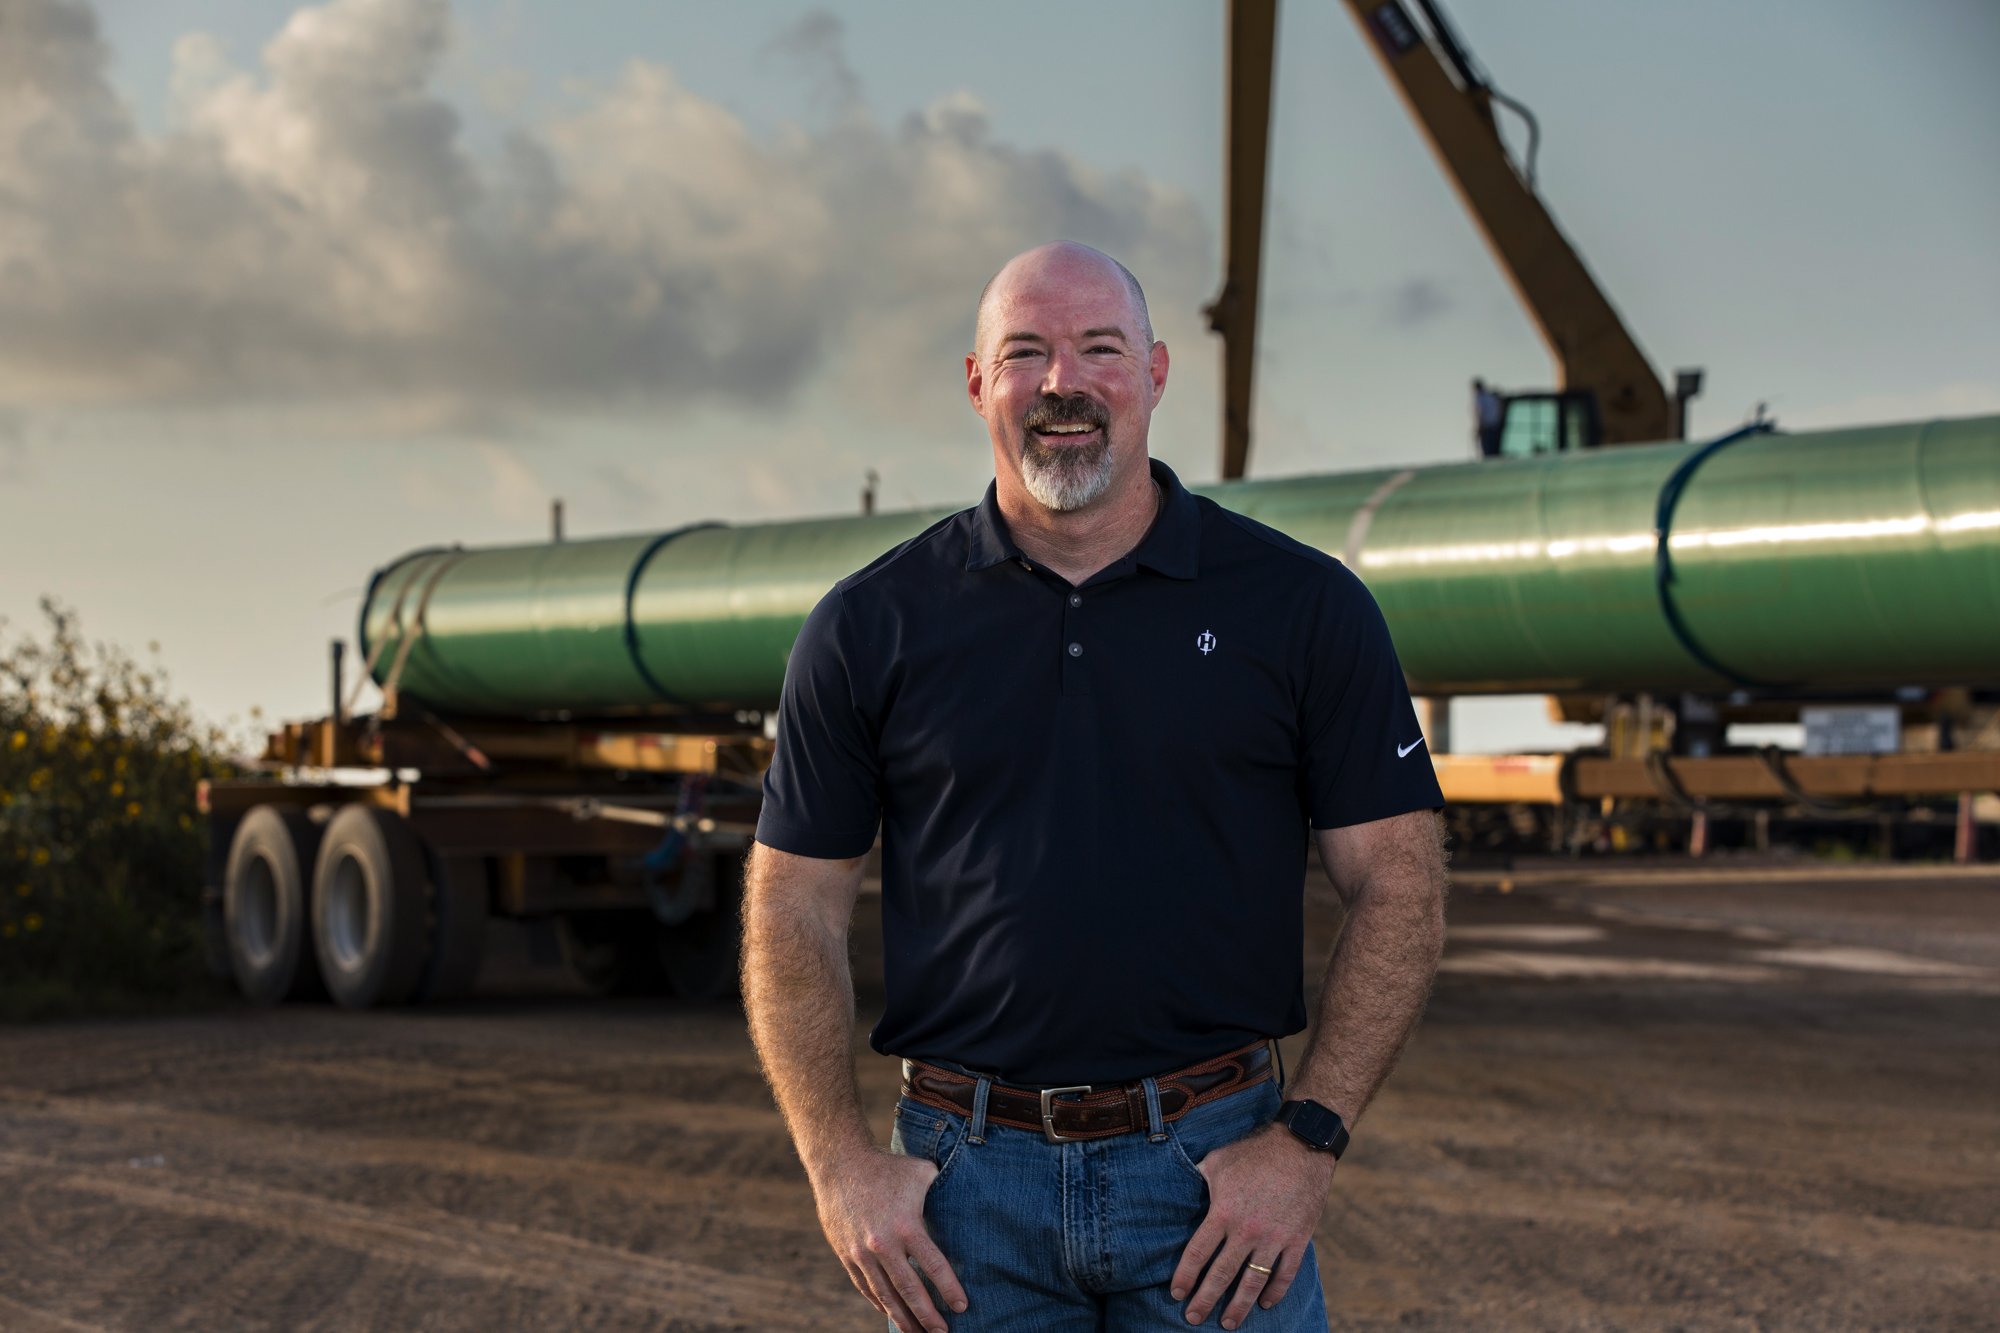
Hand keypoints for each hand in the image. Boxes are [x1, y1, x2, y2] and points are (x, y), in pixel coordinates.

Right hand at [811, 1148, 967, 1332]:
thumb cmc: (887, 1167)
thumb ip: (943, 1191)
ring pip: (885, 1295)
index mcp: (906, 1226)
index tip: (962, 1307)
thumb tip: (966, 1199)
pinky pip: (865, 1286)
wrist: (840, 1163)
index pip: (933, 1267)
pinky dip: (879, 1303)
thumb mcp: (922, 1172)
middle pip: (910, 1290)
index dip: (949, 1290)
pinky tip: (891, 1314)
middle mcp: (883, 1244)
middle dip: (928, 1316)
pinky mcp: (846, 1254)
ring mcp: (862, 1253)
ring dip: (903, 1318)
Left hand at [1171, 1125, 1335, 1328]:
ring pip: (1253, 1281)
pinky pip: (1285, 1273)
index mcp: (1223, 1212)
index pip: (1198, 1254)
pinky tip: (1265, 1304)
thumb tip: (1182, 1186)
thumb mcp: (1217, 1160)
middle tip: (1193, 1318)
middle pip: (1221, 1274)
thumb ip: (1199, 1179)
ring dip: (1239, 1306)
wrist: (1301, 1146)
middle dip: (1205, 1300)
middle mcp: (1246, 1230)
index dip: (1185, 1277)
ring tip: (1228, 1323)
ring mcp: (1274, 1237)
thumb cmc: (1254, 1151)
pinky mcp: (1298, 1238)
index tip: (1177, 1293)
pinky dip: (1275, 1291)